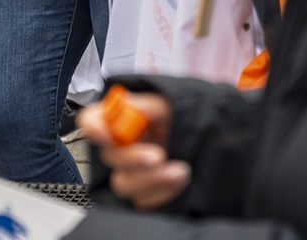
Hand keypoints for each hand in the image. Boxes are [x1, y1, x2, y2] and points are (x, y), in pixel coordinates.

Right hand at [80, 93, 185, 210]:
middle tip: (157, 157)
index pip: (92, 120)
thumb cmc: (187, 120)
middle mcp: (123, 146)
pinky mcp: (144, 193)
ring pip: (123, 184)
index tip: (106, 135)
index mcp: (124, 119)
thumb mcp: (171, 104)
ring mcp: (132, 172)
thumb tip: (127, 104)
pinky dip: (162, 193)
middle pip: (108, 156)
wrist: (214, 146)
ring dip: (152, 179)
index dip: (93, 127)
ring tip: (180, 171)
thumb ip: (148, 105)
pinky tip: (179, 180)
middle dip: (132, 158)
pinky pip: (142, 202)